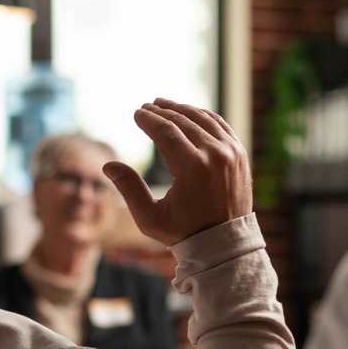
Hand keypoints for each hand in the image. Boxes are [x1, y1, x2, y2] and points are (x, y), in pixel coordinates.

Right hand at [102, 98, 252, 245]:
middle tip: (147, 107)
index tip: (136, 113)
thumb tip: (108, 165)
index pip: (166, 131)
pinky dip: (203, 116)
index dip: (148, 120)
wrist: (224, 243)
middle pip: (183, 121)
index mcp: (194, 168)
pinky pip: (220, 125)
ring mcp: (231, 153)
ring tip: (164, 105)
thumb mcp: (150, 218)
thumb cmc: (184, 232)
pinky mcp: (240, 154)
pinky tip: (189, 114)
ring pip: (203, 119)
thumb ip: (129, 190)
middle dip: (162, 111)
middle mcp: (215, 155)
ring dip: (181, 109)